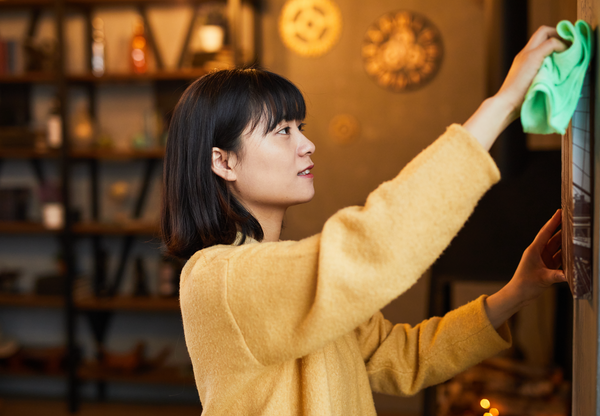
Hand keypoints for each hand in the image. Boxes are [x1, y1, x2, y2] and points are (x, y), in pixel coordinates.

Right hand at [463, 26, 567, 150]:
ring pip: (546, 33)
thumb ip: (540, 76)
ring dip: (561, 39)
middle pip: (543, 31)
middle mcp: (523, 53)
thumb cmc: (518, 102)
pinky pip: (552, 43)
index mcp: (522, 60)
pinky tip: (565, 58)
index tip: (565, 48)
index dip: (554, 38)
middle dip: (560, 34)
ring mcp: (526, 54)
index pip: (539, 39)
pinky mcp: (532, 57)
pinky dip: (561, 46)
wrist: (506, 105)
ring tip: (570, 51)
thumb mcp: (530, 85)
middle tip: (570, 45)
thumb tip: (555, 77)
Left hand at [484, 210, 565, 328]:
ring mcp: (543, 260)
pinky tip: (575, 254)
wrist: (518, 295)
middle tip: (572, 220)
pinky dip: (566, 256)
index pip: (545, 233)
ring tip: (577, 235)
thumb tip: (570, 274)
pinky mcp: (547, 268)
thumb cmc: (525, 285)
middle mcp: (538, 253)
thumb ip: (557, 275)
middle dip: (562, 229)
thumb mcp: (542, 279)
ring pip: (557, 248)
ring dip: (566, 243)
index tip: (559, 212)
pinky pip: (559, 259)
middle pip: (553, 238)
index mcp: (534, 250)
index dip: (553, 222)